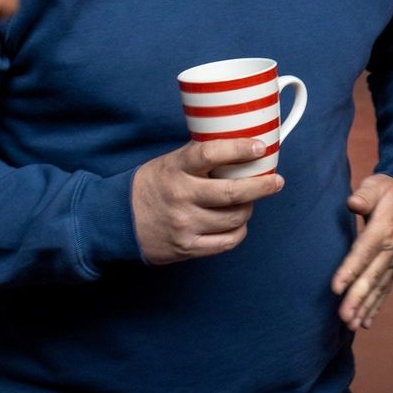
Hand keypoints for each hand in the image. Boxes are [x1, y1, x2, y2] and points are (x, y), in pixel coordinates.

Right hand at [131, 139, 284, 264]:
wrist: (116, 221)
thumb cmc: (152, 186)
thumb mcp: (169, 162)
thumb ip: (200, 157)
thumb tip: (243, 145)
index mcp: (176, 168)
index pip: (211, 153)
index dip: (240, 149)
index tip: (260, 148)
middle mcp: (180, 196)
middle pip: (233, 193)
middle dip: (262, 186)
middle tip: (276, 182)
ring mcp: (184, 224)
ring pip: (235, 218)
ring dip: (249, 209)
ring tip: (249, 202)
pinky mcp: (187, 247)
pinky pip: (227, 242)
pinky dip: (238, 231)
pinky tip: (237, 223)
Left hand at [331, 175, 392, 330]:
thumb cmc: (390, 192)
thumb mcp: (377, 185)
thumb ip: (365, 195)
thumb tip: (353, 203)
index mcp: (383, 229)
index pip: (364, 252)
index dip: (350, 270)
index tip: (336, 287)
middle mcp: (391, 249)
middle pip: (372, 276)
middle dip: (358, 298)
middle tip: (344, 317)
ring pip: (379, 287)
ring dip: (366, 307)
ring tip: (352, 325)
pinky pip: (385, 289)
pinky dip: (376, 306)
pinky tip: (364, 322)